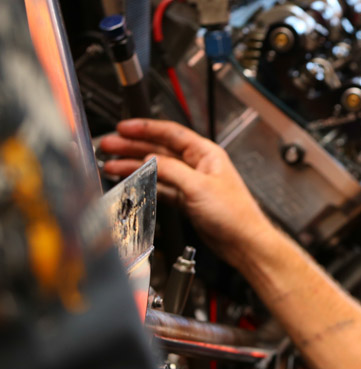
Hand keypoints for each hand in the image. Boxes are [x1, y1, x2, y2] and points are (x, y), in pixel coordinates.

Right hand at [101, 119, 272, 263]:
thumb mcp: (199, 186)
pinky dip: (144, 184)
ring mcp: (191, 182)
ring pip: (157, 169)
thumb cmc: (235, 213)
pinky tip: (129, 182)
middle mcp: (198, 165)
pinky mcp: (187, 200)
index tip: (125, 127)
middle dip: (133, 146)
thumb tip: (149, 159)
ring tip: (110, 164)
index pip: (171, 133)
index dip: (146, 128)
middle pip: (159, 150)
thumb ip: (172, 170)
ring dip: (134, 166)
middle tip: (109, 145)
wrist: (243, 241)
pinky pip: (160, 187)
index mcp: (206, 153)